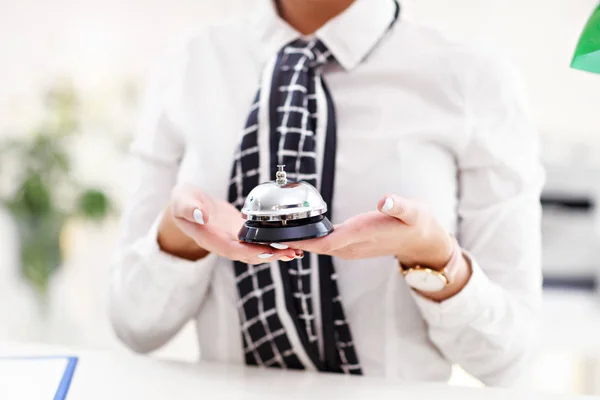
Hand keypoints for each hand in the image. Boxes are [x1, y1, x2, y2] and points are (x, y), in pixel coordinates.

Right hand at [158, 183, 297, 263]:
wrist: (189, 204)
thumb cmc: (184, 201)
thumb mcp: (181, 200)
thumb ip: (189, 208)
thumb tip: (200, 215)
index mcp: (210, 238)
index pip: (230, 249)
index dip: (248, 251)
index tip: (265, 251)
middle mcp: (224, 244)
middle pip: (248, 254)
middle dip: (269, 255)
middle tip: (290, 251)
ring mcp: (234, 240)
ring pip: (256, 251)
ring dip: (275, 252)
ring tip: (295, 250)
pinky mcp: (242, 234)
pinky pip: (259, 241)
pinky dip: (274, 243)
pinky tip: (290, 242)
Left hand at [287, 195, 452, 268]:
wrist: (423, 241)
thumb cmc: (417, 223)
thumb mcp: (414, 210)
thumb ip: (399, 205)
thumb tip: (385, 201)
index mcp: (362, 235)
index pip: (326, 242)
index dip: (303, 241)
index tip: (280, 238)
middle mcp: (352, 246)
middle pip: (315, 248)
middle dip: (291, 243)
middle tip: (263, 234)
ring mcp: (350, 248)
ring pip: (317, 248)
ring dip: (297, 242)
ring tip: (271, 233)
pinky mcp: (350, 246)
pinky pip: (324, 245)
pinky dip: (308, 240)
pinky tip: (295, 232)